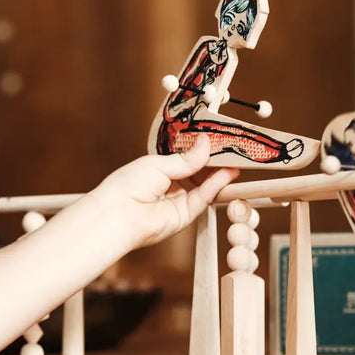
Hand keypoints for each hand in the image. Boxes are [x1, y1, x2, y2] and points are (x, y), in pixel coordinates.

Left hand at [98, 136, 237, 247]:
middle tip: (235, 147)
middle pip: (198, 172)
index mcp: (157, 170)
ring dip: (221, 172)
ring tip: (238, 157)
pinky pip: (204, 198)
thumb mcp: (158, 164)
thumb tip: (206, 142)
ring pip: (204, 185)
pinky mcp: (184, 215)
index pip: (185, 159)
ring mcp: (177, 201)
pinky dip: (216, 185)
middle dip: (216, 160)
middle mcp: (169, 186)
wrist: (117, 215)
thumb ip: (185, 158)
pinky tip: (228, 172)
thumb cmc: (127, 186)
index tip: (220, 138)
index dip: (202, 150)